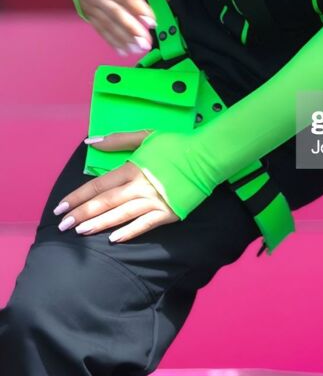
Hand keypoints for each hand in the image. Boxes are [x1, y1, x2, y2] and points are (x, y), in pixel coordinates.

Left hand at [54, 130, 179, 241]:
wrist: (207, 156)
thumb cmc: (176, 144)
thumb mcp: (146, 136)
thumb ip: (117, 139)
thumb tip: (91, 141)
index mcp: (132, 168)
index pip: (98, 185)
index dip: (77, 197)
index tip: (60, 207)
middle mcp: (139, 186)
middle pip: (104, 202)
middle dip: (81, 214)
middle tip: (63, 226)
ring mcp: (154, 201)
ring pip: (120, 215)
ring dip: (99, 224)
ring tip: (80, 232)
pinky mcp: (168, 213)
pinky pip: (144, 225)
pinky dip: (129, 232)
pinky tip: (114, 239)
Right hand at [76, 0, 156, 56]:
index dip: (137, 8)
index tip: (151, 21)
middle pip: (114, 12)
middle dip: (131, 29)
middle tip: (146, 42)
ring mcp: (85, 1)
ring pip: (106, 23)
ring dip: (122, 38)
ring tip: (137, 49)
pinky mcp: (83, 8)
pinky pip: (98, 26)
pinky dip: (110, 38)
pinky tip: (122, 49)